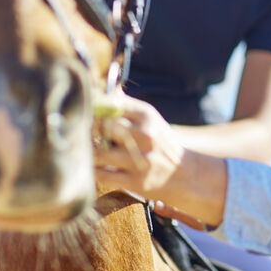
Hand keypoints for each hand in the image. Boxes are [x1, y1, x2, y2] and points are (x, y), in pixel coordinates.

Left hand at [93, 93, 227, 226]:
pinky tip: (94, 168)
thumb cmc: (161, 143)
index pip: (111, 104)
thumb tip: (106, 88)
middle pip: (103, 126)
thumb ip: (127, 107)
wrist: (187, 174)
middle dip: (90, 131)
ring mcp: (140, 159)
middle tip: (83, 134)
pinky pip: (102, 175)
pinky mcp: (136, 182)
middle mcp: (145, 135)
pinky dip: (93, 172)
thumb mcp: (151, 120)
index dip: (95, 108)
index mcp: (148, 116)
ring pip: (98, 153)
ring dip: (88, 153)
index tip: (87, 113)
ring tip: (86, 153)